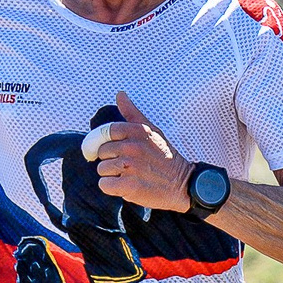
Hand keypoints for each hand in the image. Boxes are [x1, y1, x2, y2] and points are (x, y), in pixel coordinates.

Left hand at [90, 91, 190, 211]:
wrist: (181, 184)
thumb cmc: (164, 157)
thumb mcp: (152, 131)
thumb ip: (132, 113)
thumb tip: (120, 94)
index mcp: (136, 132)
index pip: (104, 133)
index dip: (106, 143)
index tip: (114, 150)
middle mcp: (132, 147)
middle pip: (101, 153)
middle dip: (111, 160)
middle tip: (129, 165)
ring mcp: (130, 167)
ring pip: (101, 169)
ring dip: (112, 175)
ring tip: (130, 175)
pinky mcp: (129, 186)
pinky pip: (104, 185)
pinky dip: (112, 188)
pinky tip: (126, 186)